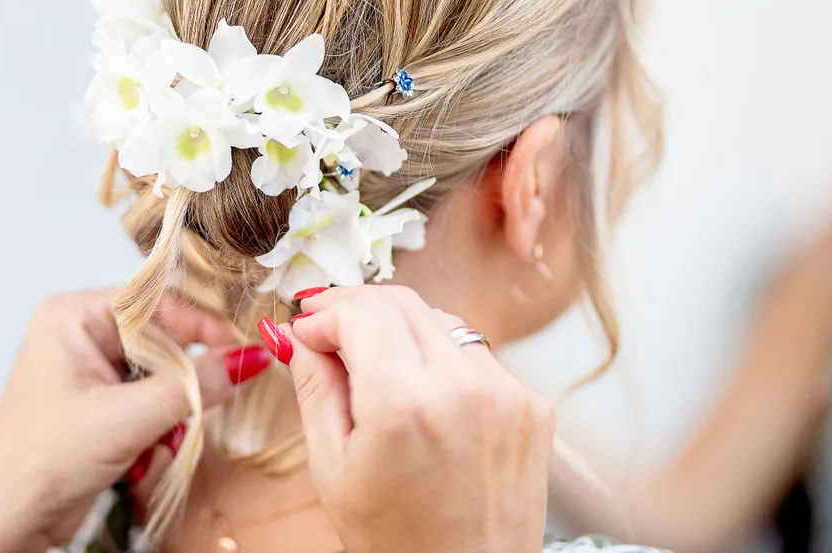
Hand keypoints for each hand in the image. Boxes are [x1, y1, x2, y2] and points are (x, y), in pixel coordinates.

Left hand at [0, 290, 271, 552]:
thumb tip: (248, 359)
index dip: (202, 323)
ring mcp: (91, 368)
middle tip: (216, 394)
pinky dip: (161, 423)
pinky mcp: (101, 402)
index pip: (156, 301)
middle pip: (163, 336)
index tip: (242, 347)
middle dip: (184, 374)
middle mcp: (82, 332)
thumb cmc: (41, 461)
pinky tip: (149, 448)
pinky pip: (152, 397)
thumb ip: (194, 386)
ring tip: (160, 437)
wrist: (5, 520)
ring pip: (162, 370)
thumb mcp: (128, 419)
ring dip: (172, 405)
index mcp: (74, 315)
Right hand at [260, 286, 554, 552]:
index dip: (325, 310)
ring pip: (441, 321)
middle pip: (402, 302)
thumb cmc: (396, 542)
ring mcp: (507, 394)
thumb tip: (299, 334)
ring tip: (378, 371)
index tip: (307, 326)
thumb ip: (314, 386)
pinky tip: (427, 400)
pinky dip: (444, 362)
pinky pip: (476, 355)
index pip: (361, 310)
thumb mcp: (331, 467)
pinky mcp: (532, 405)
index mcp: (404, 404)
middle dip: (358, 310)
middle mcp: (463, 387)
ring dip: (402, 331)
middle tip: (331, 332)